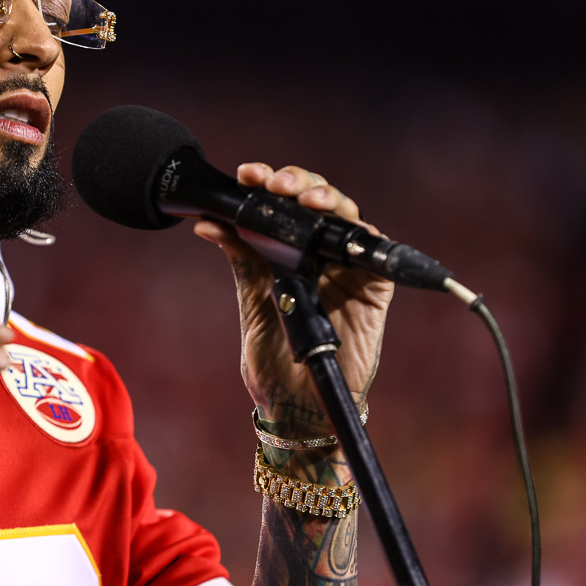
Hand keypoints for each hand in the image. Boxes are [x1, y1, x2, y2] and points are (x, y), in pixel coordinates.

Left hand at [195, 164, 394, 436]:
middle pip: (314, 202)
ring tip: (306, 198)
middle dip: (297, 183)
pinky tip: (347, 228)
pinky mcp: (374, 291)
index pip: (278, 208)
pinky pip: (376, 256)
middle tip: (276, 183)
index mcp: (283, 255)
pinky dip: (364, 237)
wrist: (297, 411)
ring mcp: (346, 270)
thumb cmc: (271, 365)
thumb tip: (210, 223)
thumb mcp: (252, 307)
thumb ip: (243, 264)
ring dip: (328, 199)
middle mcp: (316, 255)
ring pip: (345, 218)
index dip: (266, 185)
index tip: (247, 175)